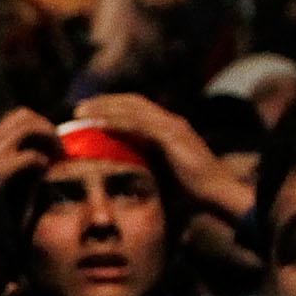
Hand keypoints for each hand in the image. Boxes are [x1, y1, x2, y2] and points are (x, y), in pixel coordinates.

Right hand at [0, 104, 59, 189]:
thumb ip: (4, 160)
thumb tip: (35, 156)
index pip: (14, 117)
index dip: (36, 123)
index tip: (47, 140)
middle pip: (24, 114)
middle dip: (45, 125)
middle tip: (58, 145)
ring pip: (29, 126)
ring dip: (48, 138)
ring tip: (58, 155)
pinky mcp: (1, 167)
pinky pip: (31, 156)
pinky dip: (42, 161)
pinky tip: (45, 171)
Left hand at [72, 92, 251, 225]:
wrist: (217, 194)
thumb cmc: (192, 192)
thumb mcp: (162, 175)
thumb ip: (144, 168)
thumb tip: (119, 176)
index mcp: (169, 128)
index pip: (137, 109)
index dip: (113, 106)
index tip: (89, 111)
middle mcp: (171, 122)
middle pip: (132, 102)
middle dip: (104, 102)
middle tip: (79, 107)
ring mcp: (172, 126)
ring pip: (132, 109)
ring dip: (105, 108)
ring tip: (81, 111)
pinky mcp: (171, 136)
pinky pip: (139, 124)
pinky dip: (117, 121)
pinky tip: (99, 123)